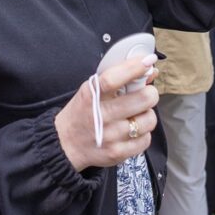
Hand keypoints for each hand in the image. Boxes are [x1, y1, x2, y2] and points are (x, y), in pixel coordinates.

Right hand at [55, 56, 159, 171]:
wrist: (64, 144)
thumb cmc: (81, 113)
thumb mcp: (91, 91)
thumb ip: (118, 79)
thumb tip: (150, 70)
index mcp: (91, 95)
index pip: (113, 79)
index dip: (134, 68)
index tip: (148, 61)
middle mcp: (101, 116)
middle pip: (142, 99)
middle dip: (150, 93)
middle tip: (145, 94)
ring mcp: (110, 136)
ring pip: (149, 120)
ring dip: (147, 115)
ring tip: (136, 115)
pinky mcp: (117, 153)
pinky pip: (146, 140)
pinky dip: (143, 134)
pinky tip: (132, 131)